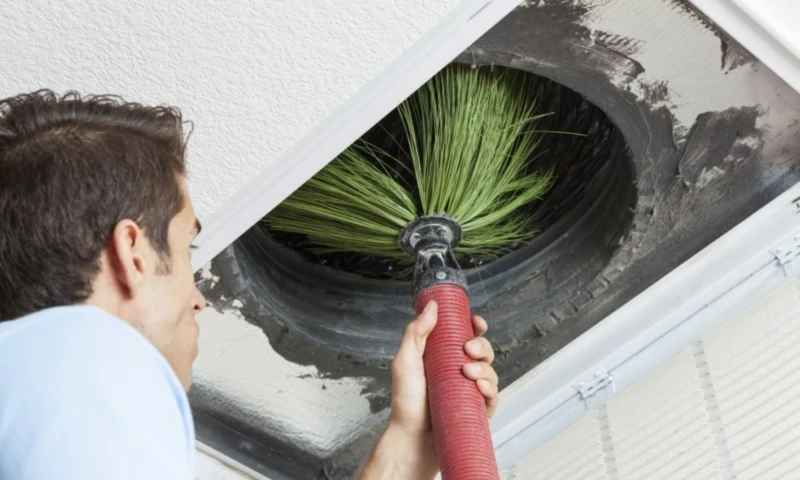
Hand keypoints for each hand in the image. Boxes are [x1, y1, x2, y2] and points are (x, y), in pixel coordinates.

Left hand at [358, 300, 498, 478]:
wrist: (411, 439)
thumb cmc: (406, 403)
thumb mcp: (406, 361)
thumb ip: (416, 332)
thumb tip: (432, 306)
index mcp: (442, 357)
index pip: (465, 335)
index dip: (474, 326)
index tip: (476, 322)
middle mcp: (458, 372)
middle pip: (482, 350)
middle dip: (481, 345)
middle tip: (468, 350)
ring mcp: (469, 391)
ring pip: (490, 371)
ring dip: (485, 367)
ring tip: (469, 373)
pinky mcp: (477, 411)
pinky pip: (493, 396)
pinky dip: (491, 389)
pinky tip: (481, 387)